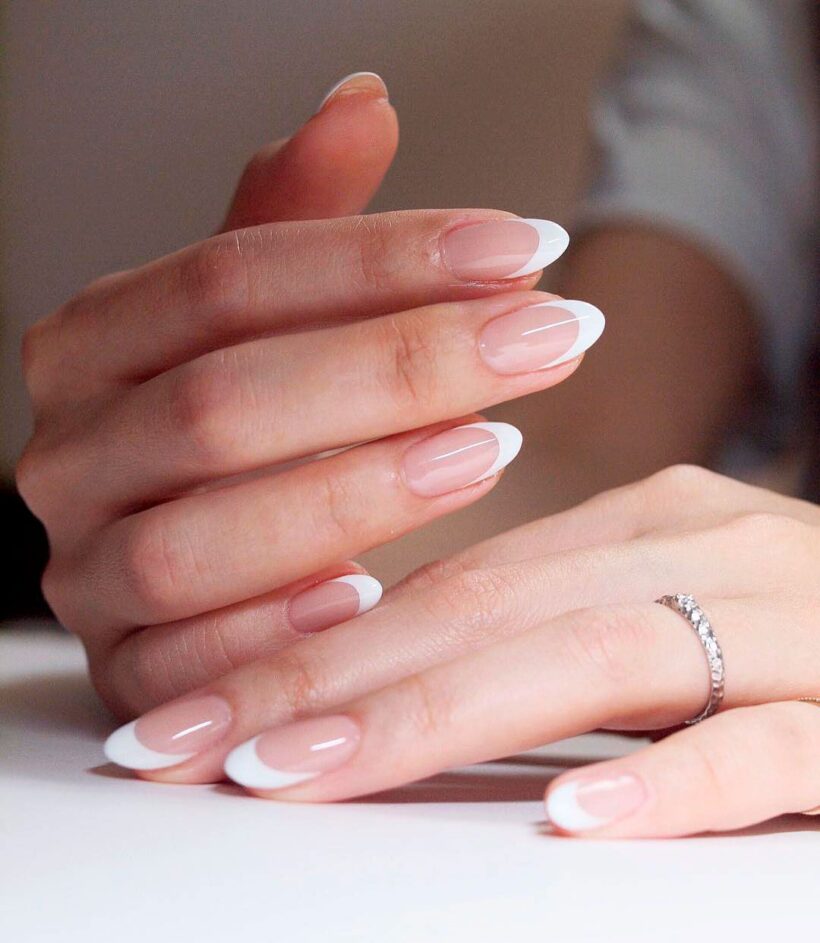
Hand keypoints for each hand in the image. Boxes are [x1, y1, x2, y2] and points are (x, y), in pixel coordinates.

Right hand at [18, 74, 596, 718]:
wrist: (197, 561)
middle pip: (219, 406)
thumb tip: (361, 104)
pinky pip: (190, 665)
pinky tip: (375, 596)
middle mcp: (69, 457)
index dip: (382, 260)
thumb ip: (297, 224)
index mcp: (92, 348)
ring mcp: (85, 573)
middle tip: (546, 339)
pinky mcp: (125, 672)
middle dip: (396, 371)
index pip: (226, 282)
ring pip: (199, 539)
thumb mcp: (261, 324)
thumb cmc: (249, 432)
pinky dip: (281, 635)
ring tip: (492, 449)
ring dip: (354, 496)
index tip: (525, 247)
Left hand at [106, 466, 819, 837]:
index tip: (192, 709)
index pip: (448, 582)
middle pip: (484, 611)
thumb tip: (384, 674)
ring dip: (434, 715)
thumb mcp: (654, 607)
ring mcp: (786, 626)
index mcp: (639, 527)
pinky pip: (762, 745)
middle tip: (189, 742)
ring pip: (590, 658)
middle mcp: (699, 552)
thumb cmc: (785, 635)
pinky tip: (575, 815)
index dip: (312, 644)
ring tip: (302, 768)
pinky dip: (672, 777)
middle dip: (323, 680)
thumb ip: (540, 631)